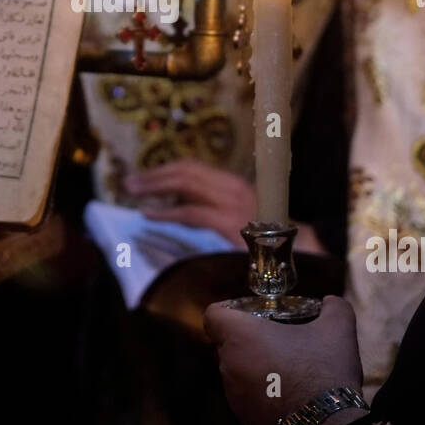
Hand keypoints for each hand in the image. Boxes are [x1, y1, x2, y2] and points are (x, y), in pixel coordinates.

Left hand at [124, 158, 256, 245]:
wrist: (296, 257)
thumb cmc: (261, 240)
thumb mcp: (237, 215)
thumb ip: (210, 205)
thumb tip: (173, 200)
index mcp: (232, 183)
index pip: (192, 167)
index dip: (164, 169)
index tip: (142, 176)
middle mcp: (233, 187)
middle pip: (186, 171)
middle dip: (154, 175)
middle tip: (128, 183)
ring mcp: (233, 204)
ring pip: (186, 183)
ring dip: (155, 185)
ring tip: (133, 192)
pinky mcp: (230, 224)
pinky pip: (190, 213)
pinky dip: (166, 212)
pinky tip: (148, 215)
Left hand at [204, 295, 363, 424]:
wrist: (327, 423)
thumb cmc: (324, 370)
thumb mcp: (337, 329)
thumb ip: (333, 307)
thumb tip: (331, 302)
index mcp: (241, 336)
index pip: (212, 315)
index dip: (228, 309)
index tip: (248, 311)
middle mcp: (229, 365)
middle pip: (224, 343)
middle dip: (245, 338)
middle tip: (273, 337)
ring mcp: (234, 394)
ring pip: (234, 370)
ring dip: (252, 365)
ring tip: (282, 365)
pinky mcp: (243, 415)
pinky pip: (244, 394)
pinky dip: (258, 389)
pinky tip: (284, 389)